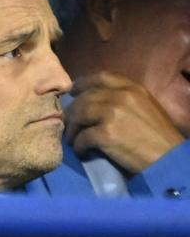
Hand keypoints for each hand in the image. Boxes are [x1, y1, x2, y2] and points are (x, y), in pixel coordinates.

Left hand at [65, 73, 184, 175]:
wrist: (169, 159)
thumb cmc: (160, 138)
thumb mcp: (146, 109)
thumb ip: (125, 102)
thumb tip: (97, 104)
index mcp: (133, 89)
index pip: (100, 77)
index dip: (82, 84)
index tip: (72, 92)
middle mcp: (121, 96)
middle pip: (84, 98)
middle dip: (72, 112)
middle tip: (68, 124)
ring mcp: (112, 114)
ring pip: (78, 115)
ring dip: (72, 129)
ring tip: (73, 140)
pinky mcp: (105, 133)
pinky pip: (81, 137)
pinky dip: (78, 145)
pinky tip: (81, 151)